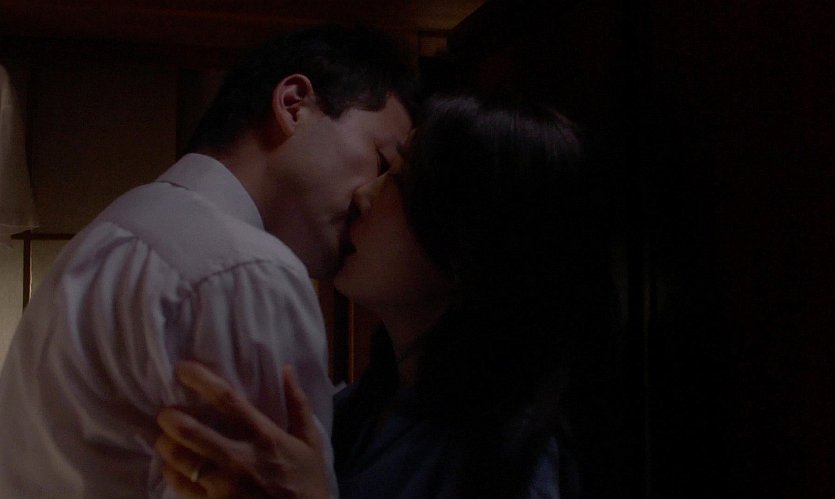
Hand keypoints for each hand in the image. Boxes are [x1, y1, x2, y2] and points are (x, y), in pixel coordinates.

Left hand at [155, 361, 331, 498]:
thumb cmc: (308, 483)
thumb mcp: (311, 442)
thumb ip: (298, 404)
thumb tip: (287, 369)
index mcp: (264, 436)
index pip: (226, 399)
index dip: (201, 380)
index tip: (182, 368)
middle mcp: (241, 458)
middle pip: (192, 431)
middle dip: (171, 418)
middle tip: (166, 414)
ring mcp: (225, 487)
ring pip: (181, 460)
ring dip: (166, 446)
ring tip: (164, 440)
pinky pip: (181, 488)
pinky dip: (171, 474)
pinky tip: (172, 468)